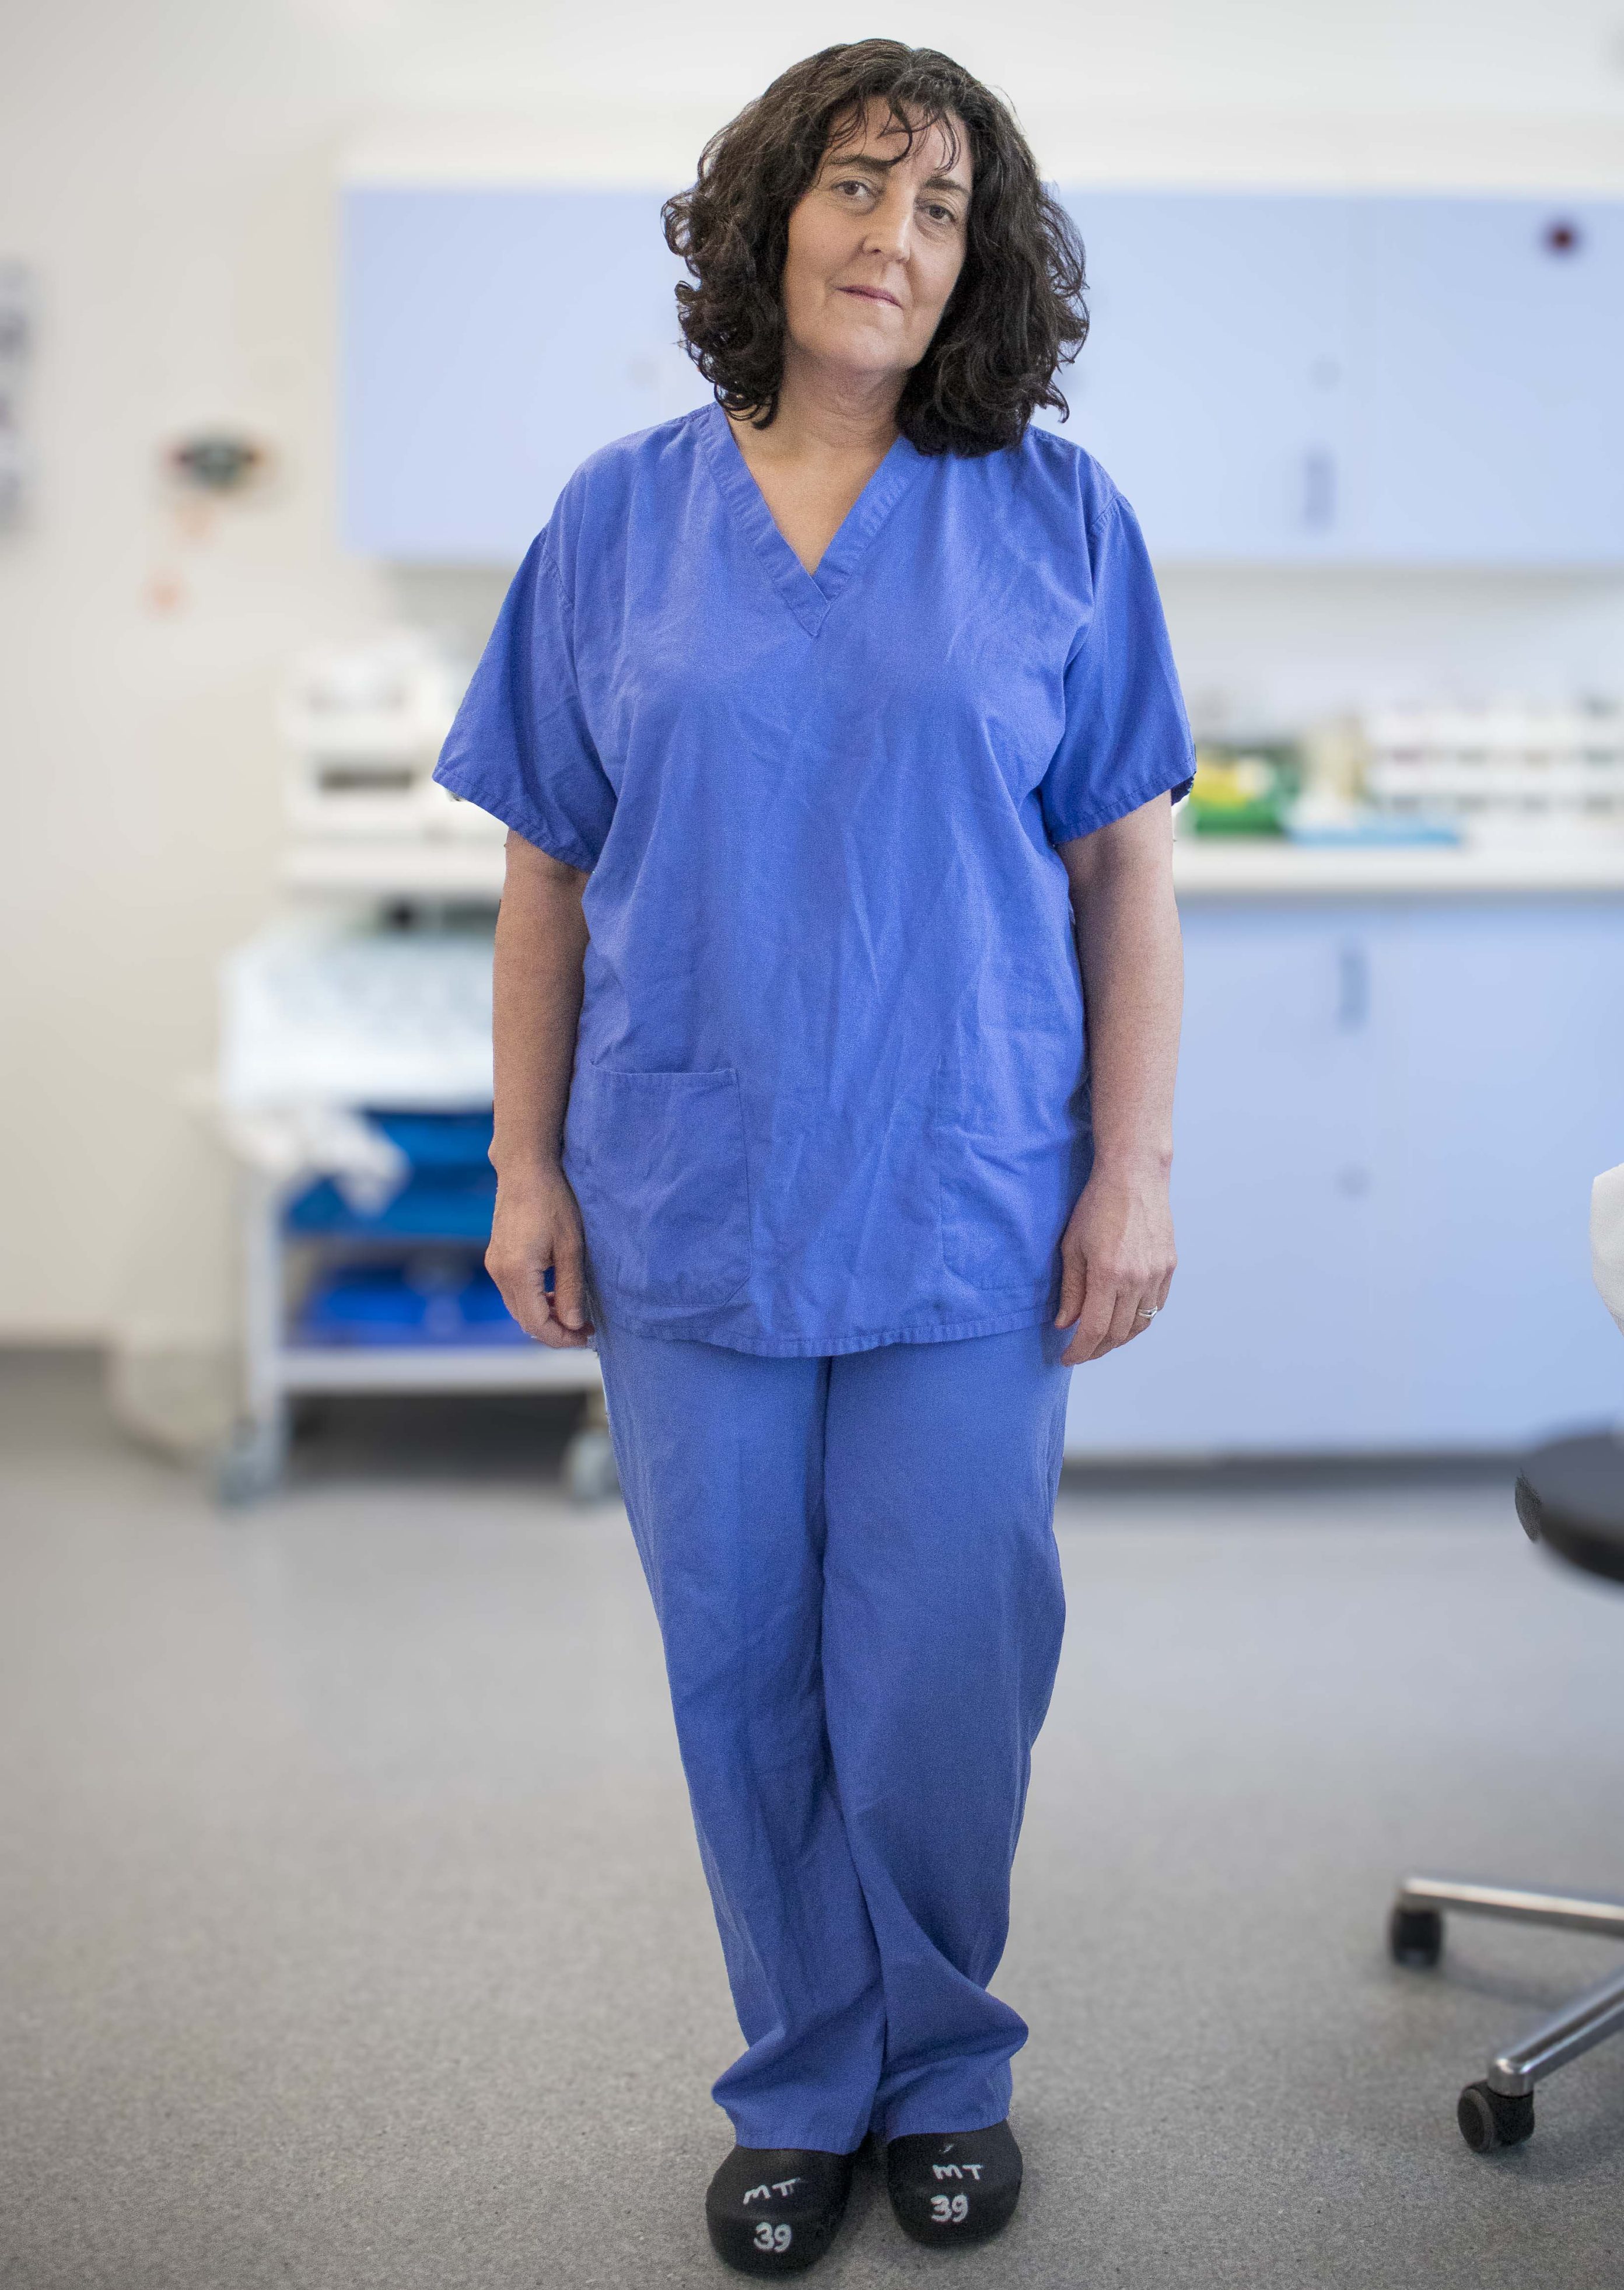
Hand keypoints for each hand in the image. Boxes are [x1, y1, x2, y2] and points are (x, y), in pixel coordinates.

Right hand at [486, 1164, 593, 1347]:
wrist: (526, 1169)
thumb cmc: (553, 1202)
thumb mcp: (571, 1247)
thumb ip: (570, 1289)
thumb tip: (572, 1324)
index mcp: (517, 1272)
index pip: (536, 1323)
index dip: (561, 1338)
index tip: (585, 1337)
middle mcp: (499, 1273)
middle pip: (525, 1320)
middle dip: (555, 1331)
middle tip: (585, 1329)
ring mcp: (495, 1265)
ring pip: (518, 1308)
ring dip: (545, 1316)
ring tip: (575, 1314)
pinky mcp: (497, 1258)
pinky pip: (514, 1292)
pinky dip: (535, 1301)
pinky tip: (556, 1294)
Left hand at [1054, 1164, 1174, 1366]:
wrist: (1135, 1175)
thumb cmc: (1097, 1205)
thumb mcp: (1072, 1246)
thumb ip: (1071, 1289)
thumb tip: (1065, 1323)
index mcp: (1109, 1274)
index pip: (1094, 1330)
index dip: (1080, 1351)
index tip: (1067, 1358)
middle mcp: (1137, 1279)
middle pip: (1119, 1333)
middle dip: (1097, 1349)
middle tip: (1081, 1351)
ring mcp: (1157, 1274)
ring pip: (1140, 1324)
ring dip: (1119, 1338)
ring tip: (1101, 1340)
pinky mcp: (1169, 1267)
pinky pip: (1156, 1306)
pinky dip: (1139, 1319)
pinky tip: (1124, 1318)